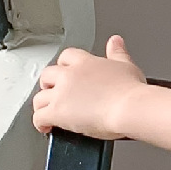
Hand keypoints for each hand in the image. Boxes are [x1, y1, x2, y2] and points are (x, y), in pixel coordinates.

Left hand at [33, 35, 148, 139]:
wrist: (130, 108)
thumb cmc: (131, 91)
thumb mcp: (127, 66)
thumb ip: (117, 52)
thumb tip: (115, 41)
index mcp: (86, 63)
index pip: (66, 57)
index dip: (65, 66)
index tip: (69, 74)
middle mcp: (70, 75)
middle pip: (47, 75)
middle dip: (49, 85)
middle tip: (57, 95)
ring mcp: (61, 94)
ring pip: (39, 97)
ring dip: (42, 106)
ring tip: (49, 113)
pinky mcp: (57, 112)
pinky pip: (38, 117)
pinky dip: (40, 123)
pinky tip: (47, 127)